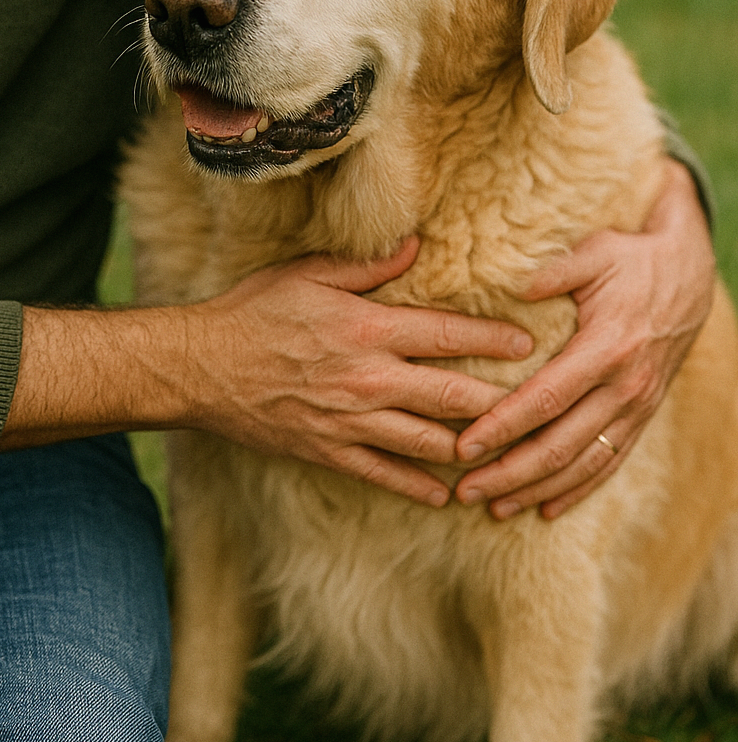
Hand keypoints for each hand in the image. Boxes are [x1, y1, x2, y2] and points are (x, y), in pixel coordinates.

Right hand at [186, 240, 533, 506]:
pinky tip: (448, 494)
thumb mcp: (308, 274)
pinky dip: (422, 488)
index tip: (528, 342)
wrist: (201, 367)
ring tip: (505, 451)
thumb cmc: (254, 311)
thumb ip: (368, 266)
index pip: (448, 333)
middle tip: (540, 404)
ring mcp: (352, 421)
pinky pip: (388, 476)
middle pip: (455, 395)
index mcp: (368, 328)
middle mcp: (369, 378)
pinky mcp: (331, 452)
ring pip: (431, 443)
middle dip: (503, 401)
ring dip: (472, 449)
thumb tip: (417, 247)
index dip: (494, 338)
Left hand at [454, 161, 715, 519]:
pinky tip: (546, 508)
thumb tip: (513, 287)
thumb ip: (553, 272)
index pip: (546, 399)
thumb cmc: (632, 259)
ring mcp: (637, 407)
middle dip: (510, 472)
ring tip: (495, 508)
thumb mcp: (595, 253)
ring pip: (583, 464)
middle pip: (560, 445)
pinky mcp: (642, 415)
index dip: (503, 426)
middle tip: (466, 489)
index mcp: (607, 348)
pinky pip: (609, 463)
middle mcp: (624, 387)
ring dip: (538, 490)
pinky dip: (578, 490)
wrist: (689, 274)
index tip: (464, 445)